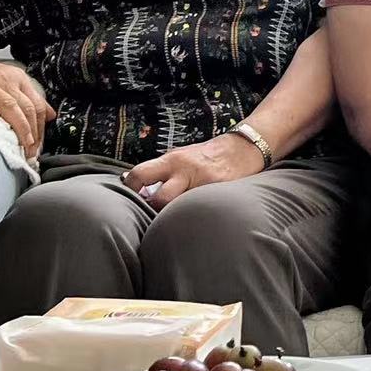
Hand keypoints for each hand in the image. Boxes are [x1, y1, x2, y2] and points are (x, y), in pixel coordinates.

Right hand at [0, 44, 54, 157]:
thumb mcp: (7, 81)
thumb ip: (28, 98)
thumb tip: (51, 115)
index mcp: (17, 80)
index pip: (37, 106)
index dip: (41, 128)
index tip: (39, 146)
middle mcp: (6, 82)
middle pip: (27, 108)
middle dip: (33, 132)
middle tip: (33, 152)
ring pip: (10, 106)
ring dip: (20, 126)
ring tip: (24, 143)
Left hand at [121, 133, 266, 208]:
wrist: (242, 149)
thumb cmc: (205, 156)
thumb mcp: (179, 157)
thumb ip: (159, 171)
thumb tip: (129, 182)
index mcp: (171, 160)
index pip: (139, 175)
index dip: (130, 190)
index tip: (128, 200)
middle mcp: (185, 170)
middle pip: (159, 199)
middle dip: (154, 211)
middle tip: (151, 216)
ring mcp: (204, 183)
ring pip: (179, 209)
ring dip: (172, 217)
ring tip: (171, 221)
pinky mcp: (219, 192)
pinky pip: (199, 209)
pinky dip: (193, 215)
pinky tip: (193, 216)